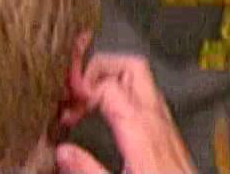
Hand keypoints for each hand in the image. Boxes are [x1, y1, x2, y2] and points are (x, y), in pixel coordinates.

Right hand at [54, 54, 196, 173]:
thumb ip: (89, 169)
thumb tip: (62, 150)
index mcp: (141, 128)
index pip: (107, 85)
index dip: (80, 90)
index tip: (64, 110)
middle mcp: (156, 118)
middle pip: (131, 67)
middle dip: (98, 68)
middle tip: (76, 90)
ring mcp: (164, 123)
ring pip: (140, 79)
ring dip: (110, 80)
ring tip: (85, 101)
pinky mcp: (167, 133)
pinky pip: (144, 99)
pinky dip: (121, 95)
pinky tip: (105, 116)